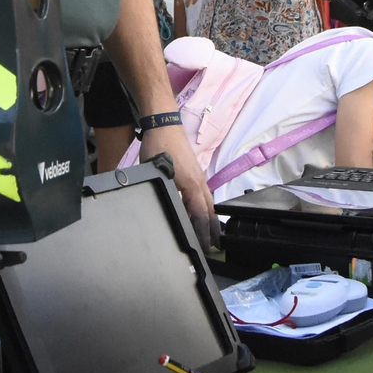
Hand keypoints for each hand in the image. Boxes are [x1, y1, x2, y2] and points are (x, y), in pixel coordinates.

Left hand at [141, 124, 218, 247]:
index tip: (204, 248)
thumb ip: (166, 192)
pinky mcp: (194, 173)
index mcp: (192, 184)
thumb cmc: (158, 146)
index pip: (201, 215)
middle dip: (212, 230)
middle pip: (209, 211)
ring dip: (209, 220)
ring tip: (210, 235)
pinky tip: (199, 213)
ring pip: (208, 203)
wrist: (163, 124)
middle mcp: (199, 182)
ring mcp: (198, 177)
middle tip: (214, 247)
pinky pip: (203, 196)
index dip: (203, 233)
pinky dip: (204, 209)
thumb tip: (170, 210)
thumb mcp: (158, 172)